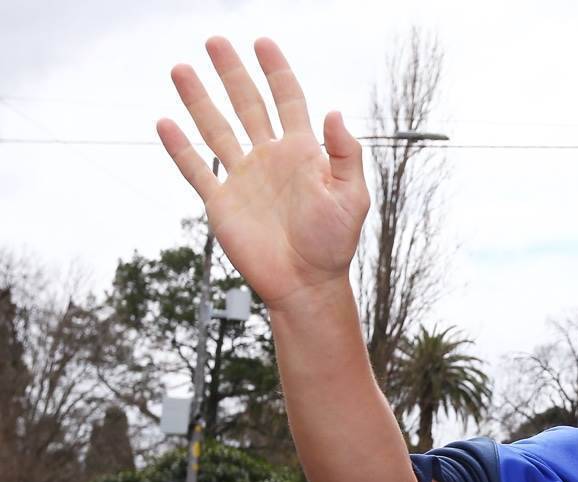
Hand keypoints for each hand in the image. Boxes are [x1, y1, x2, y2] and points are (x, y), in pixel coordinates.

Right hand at [157, 38, 369, 310]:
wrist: (306, 283)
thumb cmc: (334, 243)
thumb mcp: (351, 197)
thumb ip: (345, 154)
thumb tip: (334, 112)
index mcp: (302, 153)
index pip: (288, 100)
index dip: (277, 71)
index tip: (263, 43)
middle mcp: (270, 159)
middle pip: (247, 104)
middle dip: (232, 73)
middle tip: (215, 41)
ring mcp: (244, 179)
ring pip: (216, 129)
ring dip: (199, 99)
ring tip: (181, 68)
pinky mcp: (222, 203)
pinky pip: (196, 169)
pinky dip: (180, 148)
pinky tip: (165, 123)